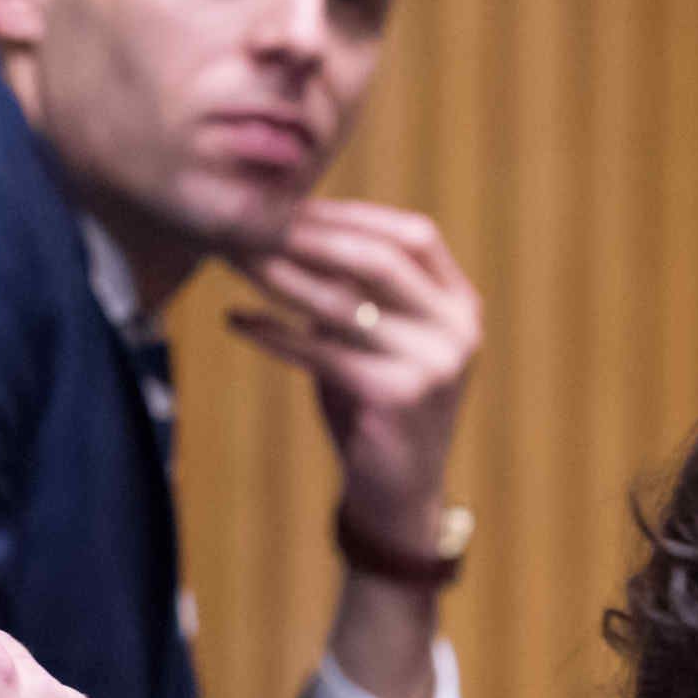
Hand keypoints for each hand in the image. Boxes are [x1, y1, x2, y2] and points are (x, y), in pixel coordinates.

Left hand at [225, 199, 482, 550]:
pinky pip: (321, 352)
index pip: (414, 236)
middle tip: (256, 223)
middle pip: (379, 259)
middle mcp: (457, 330)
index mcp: (461, 305)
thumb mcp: (379, 337)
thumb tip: (293, 223)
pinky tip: (237, 319)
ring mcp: (433, 365)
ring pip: (343, 304)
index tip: (293, 204)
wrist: (397, 492)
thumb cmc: (377, 403)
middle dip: (312, 236)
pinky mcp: (396, 398)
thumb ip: (360, 290)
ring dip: (282, 278)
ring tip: (235, 260)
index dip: (353, 215)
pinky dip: (274, 333)